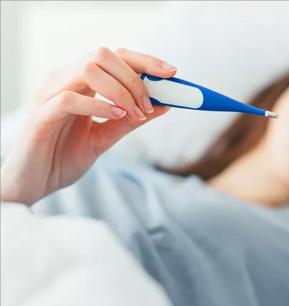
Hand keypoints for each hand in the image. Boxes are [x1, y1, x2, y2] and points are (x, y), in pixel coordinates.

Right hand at [0, 48, 175, 205]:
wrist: (35, 184)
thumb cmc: (65, 158)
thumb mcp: (105, 137)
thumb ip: (130, 121)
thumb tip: (164, 105)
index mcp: (80, 84)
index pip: (114, 57)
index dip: (144, 61)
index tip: (171, 72)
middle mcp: (64, 81)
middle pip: (103, 55)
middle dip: (135, 76)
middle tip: (150, 103)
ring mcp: (50, 95)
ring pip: (88, 69)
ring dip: (121, 90)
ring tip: (136, 113)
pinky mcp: (42, 115)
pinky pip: (70, 98)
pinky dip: (99, 105)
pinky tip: (117, 115)